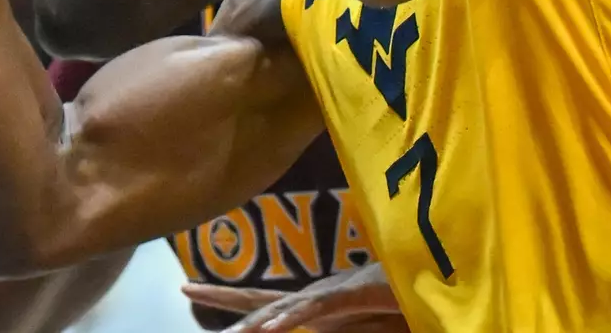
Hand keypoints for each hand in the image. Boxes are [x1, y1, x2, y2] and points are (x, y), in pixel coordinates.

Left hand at [183, 263, 404, 331]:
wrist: (428, 283)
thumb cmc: (397, 302)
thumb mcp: (355, 326)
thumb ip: (332, 325)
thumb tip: (293, 326)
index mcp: (312, 305)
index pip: (261, 302)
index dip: (227, 296)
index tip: (186, 286)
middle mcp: (314, 296)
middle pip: (260, 299)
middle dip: (221, 294)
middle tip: (182, 286)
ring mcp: (331, 294)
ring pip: (283, 308)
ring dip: (252, 322)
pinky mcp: (353, 294)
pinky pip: (316, 310)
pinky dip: (292, 319)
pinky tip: (270, 330)